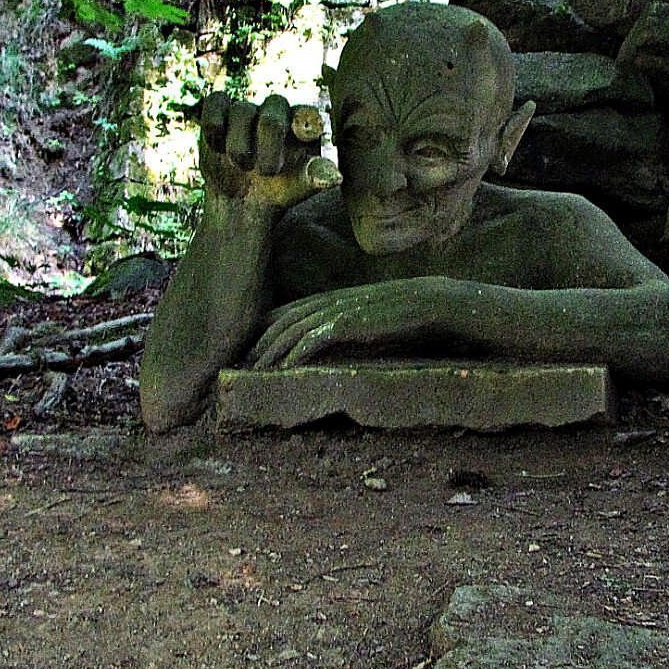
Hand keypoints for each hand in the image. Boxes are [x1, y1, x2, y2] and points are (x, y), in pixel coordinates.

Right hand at [197, 92, 338, 210]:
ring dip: (239, 145)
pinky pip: (216, 102)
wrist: (241, 201)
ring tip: (243, 167)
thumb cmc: (278, 192)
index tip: (303, 135)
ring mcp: (248, 110)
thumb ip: (315, 178)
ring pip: (242, 111)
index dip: (304, 121)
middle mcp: (277, 111)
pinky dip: (214, 123)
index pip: (307, 113)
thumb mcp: (298, 188)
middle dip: (268, 142)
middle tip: (268, 172)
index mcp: (302, 125)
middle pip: (273, 110)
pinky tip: (217, 146)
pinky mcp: (221, 112)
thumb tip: (336, 177)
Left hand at [248, 278, 464, 368]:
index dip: (266, 328)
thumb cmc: (402, 312)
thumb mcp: (367, 315)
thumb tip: (335, 339)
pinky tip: (283, 370)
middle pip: (281, 320)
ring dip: (269, 351)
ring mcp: (335, 311)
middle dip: (258, 341)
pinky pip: (311, 340)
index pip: (287, 311)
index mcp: (331, 298)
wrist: (427, 301)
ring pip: (290, 330)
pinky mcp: (346, 324)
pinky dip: (294, 354)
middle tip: (241, 364)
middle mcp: (327, 301)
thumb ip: (347, 321)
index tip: (251, 348)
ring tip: (254, 371)